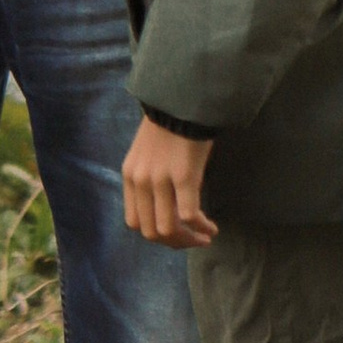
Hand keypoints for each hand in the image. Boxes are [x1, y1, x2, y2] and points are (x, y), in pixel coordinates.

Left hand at [122, 116, 217, 247]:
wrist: (182, 100)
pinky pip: (189, 215)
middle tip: (194, 240)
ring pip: (168, 229)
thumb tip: (163, 204)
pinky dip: (201, 228)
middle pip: (150, 232)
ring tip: (206, 236)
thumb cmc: (170, 124)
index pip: (135, 222)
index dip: (156, 235)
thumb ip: (149, 178)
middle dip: (174, 242)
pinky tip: (212, 227)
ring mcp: (160, 180)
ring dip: (189, 239)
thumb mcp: (147, 153)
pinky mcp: (183, 176)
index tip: (176, 233)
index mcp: (130, 175)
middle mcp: (140, 181)